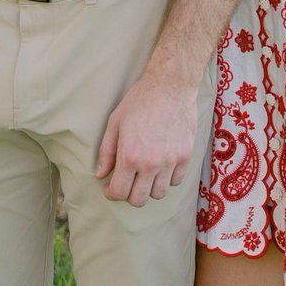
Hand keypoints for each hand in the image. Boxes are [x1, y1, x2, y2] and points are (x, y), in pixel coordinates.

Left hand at [95, 73, 198, 206]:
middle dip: (129, 194)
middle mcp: (150, 163)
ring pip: (159, 194)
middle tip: (127, 182)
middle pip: (139, 199)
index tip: (110, 187)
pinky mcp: (185, 156)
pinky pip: (176, 181)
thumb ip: (106, 152)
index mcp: (129, 156)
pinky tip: (161, 167)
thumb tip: (100, 174)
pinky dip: (167, 179)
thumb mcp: (115, 122)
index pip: (119, 192)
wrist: (170, 86)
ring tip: (144, 174)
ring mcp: (170, 161)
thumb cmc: (140, 100)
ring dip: (149, 188)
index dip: (111, 193)